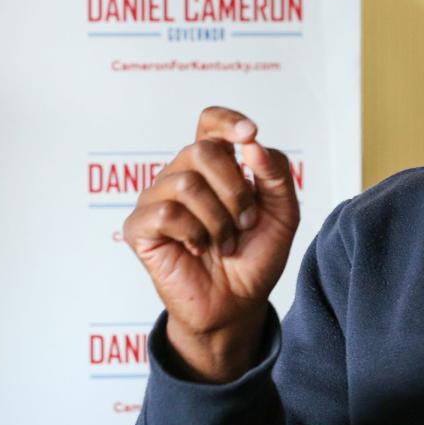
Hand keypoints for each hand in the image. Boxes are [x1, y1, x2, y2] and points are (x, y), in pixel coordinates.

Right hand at [122, 107, 299, 381]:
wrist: (239, 304)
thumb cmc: (256, 255)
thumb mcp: (283, 213)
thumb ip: (276, 174)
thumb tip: (252, 143)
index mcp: (215, 166)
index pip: (210, 122)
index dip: (227, 121)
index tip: (250, 134)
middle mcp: (182, 174)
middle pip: (203, 151)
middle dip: (235, 190)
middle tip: (247, 222)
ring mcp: (157, 199)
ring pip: (186, 183)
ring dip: (218, 219)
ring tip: (226, 242)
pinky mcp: (140, 228)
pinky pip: (166, 212)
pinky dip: (194, 233)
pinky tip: (198, 249)